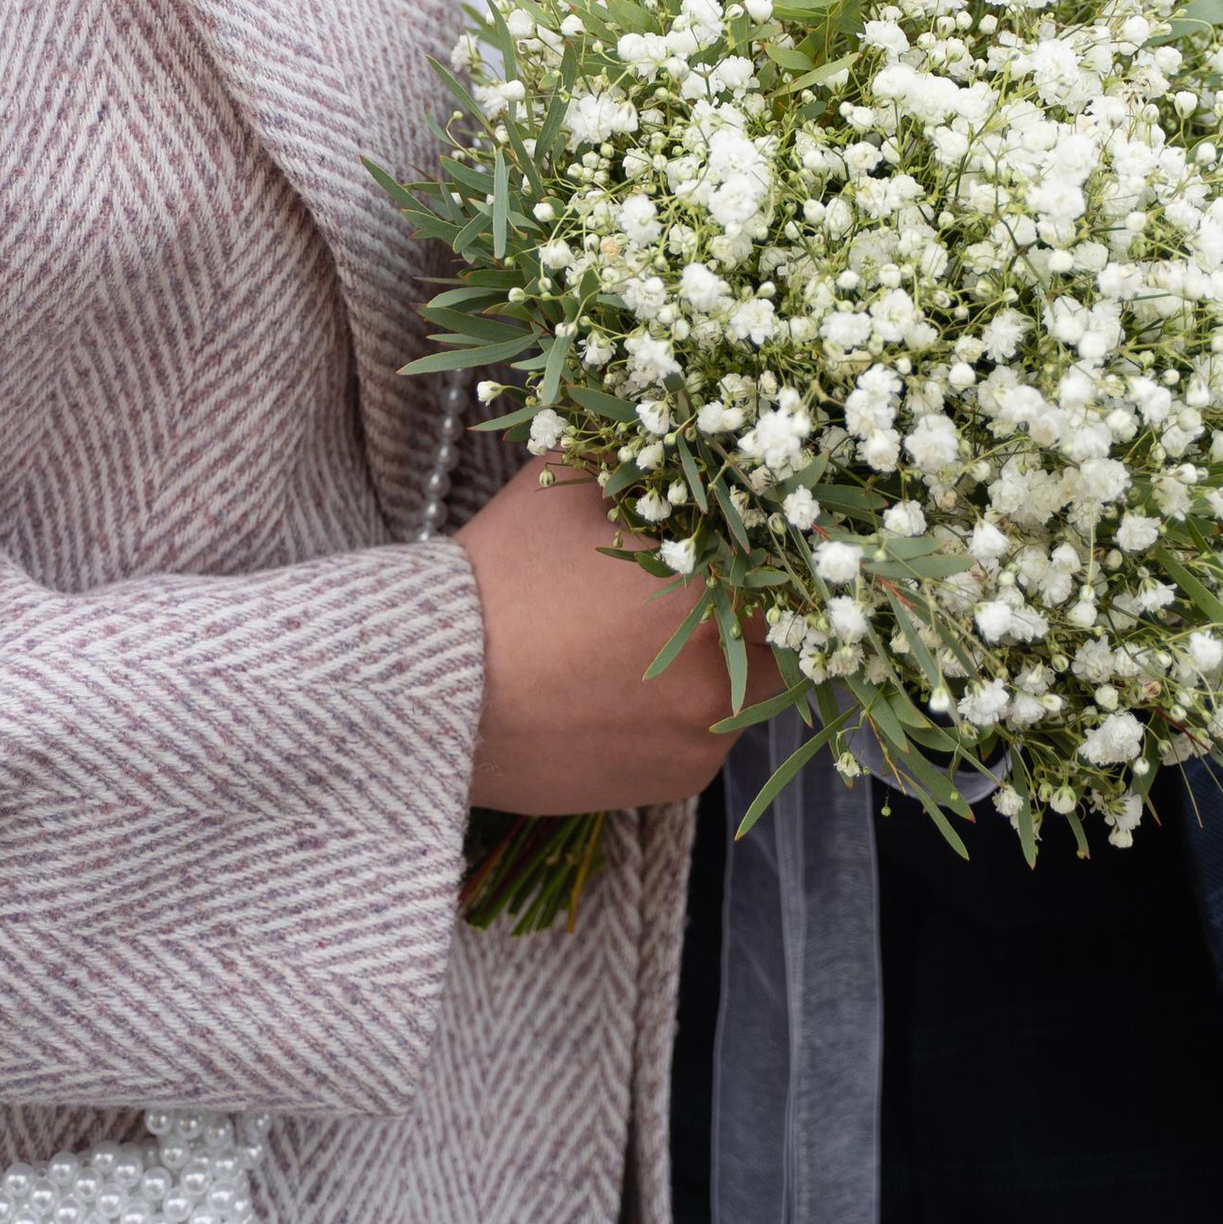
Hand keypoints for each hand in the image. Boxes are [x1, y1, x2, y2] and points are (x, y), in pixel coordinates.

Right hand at [454, 455, 776, 813]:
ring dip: (724, 659)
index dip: (772, 548)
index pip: (788, 566)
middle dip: (755, 607)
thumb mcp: (568, 485)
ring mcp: (703, 736)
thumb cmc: (502, 577)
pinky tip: (630, 683)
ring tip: (652, 636)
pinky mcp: (677, 781)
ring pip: (751, 686)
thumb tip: (688, 442)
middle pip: (781, 632)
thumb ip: (639, 457)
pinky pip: (710, 733)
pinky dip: (688, 708)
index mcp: (710, 592)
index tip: (751, 539)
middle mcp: (723, 672)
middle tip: (705, 584)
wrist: (435, 690)